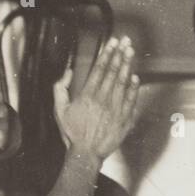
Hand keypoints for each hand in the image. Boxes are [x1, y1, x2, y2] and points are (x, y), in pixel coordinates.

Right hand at [53, 36, 139, 162]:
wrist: (86, 153)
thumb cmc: (72, 133)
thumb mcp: (59, 111)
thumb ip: (60, 89)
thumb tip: (68, 73)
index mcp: (88, 95)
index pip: (100, 68)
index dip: (107, 53)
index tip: (113, 43)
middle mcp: (103, 99)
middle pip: (114, 71)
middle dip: (120, 54)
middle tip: (126, 41)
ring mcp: (115, 108)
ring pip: (123, 82)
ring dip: (128, 65)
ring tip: (131, 52)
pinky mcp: (124, 118)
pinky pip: (131, 99)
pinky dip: (134, 88)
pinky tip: (135, 78)